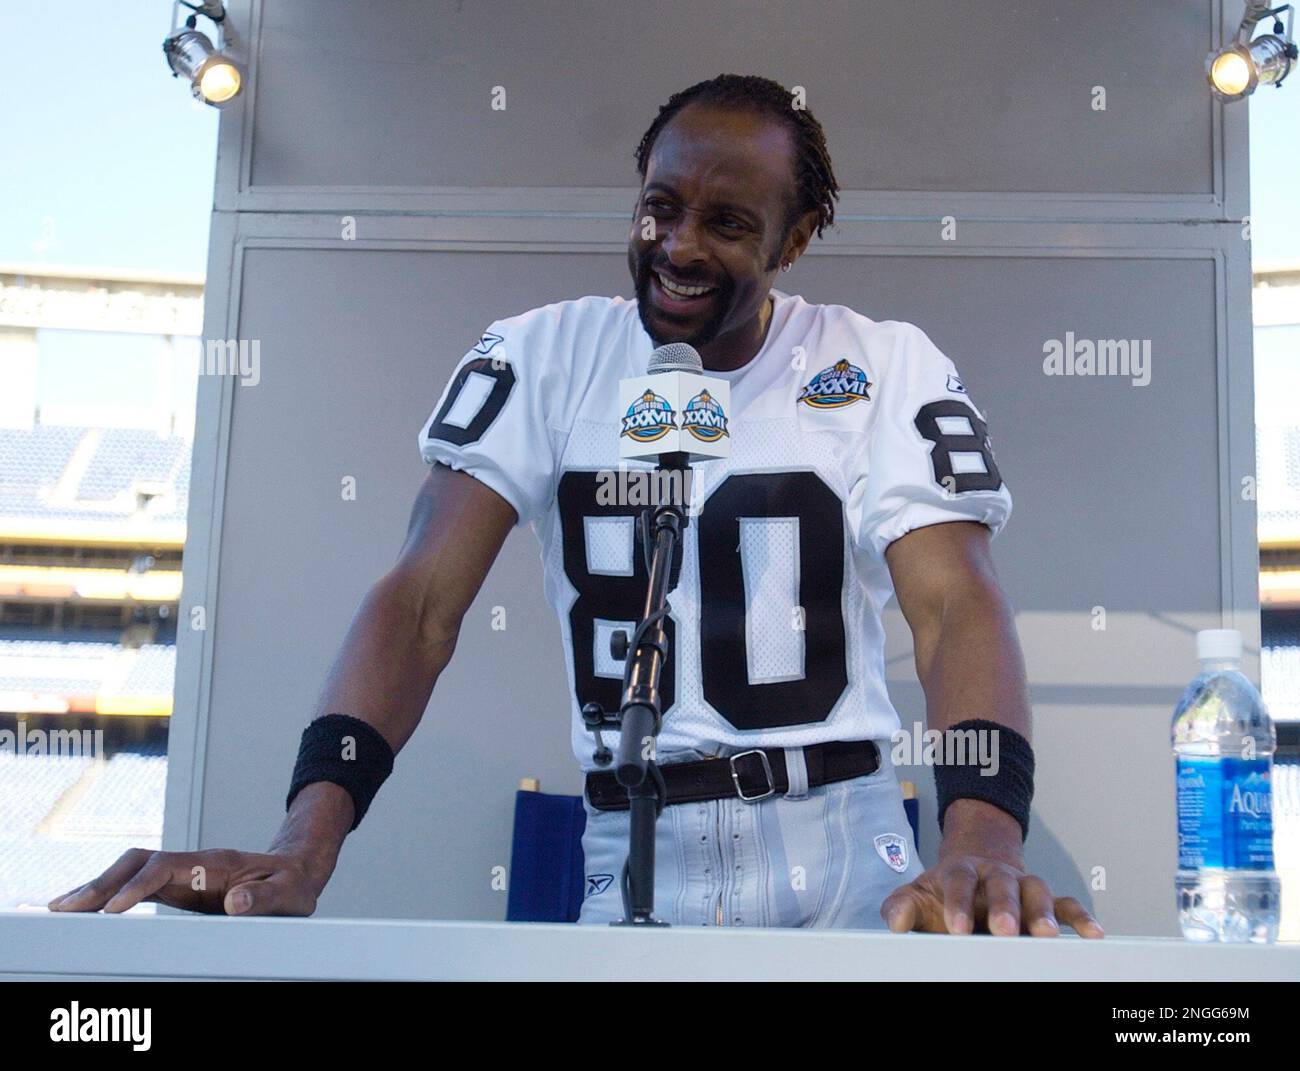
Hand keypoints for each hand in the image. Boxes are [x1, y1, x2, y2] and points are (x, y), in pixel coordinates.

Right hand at [47, 847, 325, 915]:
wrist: (297, 872)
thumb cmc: (294, 885)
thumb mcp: (290, 894)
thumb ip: (266, 897)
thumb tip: (235, 902)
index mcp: (217, 863)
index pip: (167, 867)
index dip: (139, 886)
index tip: (115, 909)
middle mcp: (194, 863)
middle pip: (139, 863)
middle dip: (102, 883)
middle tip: (66, 909)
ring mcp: (184, 873)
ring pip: (132, 871)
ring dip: (98, 887)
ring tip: (62, 910)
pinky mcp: (180, 887)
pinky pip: (137, 886)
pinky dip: (110, 895)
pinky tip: (88, 909)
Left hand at [880, 853, 1103, 936]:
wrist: (973, 872)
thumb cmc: (943, 892)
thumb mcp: (917, 894)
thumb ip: (903, 906)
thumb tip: (896, 923)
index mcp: (961, 871)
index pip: (959, 881)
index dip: (957, 903)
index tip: (957, 928)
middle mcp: (995, 875)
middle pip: (1002, 884)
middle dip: (1004, 907)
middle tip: (1004, 930)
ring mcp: (1023, 886)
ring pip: (1036, 891)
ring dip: (1042, 913)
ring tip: (1047, 936)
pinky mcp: (1045, 902)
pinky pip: (1065, 905)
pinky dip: (1079, 917)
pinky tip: (1091, 934)